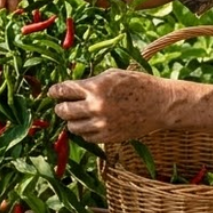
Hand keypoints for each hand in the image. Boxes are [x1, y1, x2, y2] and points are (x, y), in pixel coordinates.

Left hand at [49, 69, 171, 142]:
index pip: (64, 90)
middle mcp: (96, 107)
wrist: (160, 104)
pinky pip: (87, 137)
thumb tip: (71, 88)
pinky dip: (85, 131)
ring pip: (73, 127)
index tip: (51, 92)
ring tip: (77, 115)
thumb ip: (91, 82)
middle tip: (61, 105)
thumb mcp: (112, 75)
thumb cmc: (138, 84)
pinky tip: (90, 123)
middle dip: (60, 107)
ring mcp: (102, 124)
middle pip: (64, 111)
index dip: (55, 91)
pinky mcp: (109, 137)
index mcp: (96, 87)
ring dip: (72, 121)